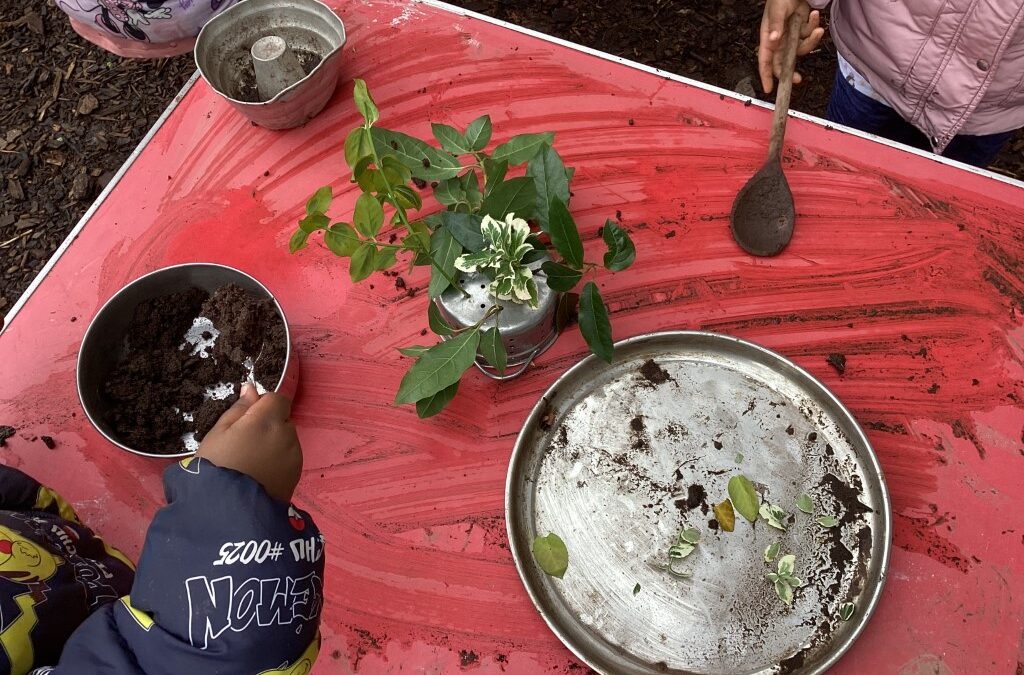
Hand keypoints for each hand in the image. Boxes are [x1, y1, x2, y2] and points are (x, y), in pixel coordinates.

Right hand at [198, 384, 301, 502]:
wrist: (229, 511)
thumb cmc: (216, 467)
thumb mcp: (218, 433)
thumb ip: (239, 408)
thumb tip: (251, 389)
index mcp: (268, 420)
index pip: (277, 398)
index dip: (262, 406)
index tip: (245, 420)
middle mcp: (287, 434)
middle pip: (283, 419)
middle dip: (267, 425)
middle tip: (243, 444)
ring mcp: (295, 455)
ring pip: (286, 439)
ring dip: (274, 443)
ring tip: (250, 462)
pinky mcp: (297, 473)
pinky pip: (289, 457)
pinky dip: (278, 460)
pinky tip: (260, 473)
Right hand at [758, 0, 824, 93]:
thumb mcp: (777, 9)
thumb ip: (775, 24)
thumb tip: (773, 40)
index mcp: (768, 37)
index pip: (765, 60)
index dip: (765, 75)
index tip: (768, 89)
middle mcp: (779, 40)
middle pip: (782, 62)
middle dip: (790, 71)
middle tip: (797, 79)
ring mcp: (792, 36)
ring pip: (801, 49)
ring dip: (811, 41)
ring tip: (818, 29)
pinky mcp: (802, 30)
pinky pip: (810, 36)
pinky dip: (814, 26)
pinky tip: (814, 15)